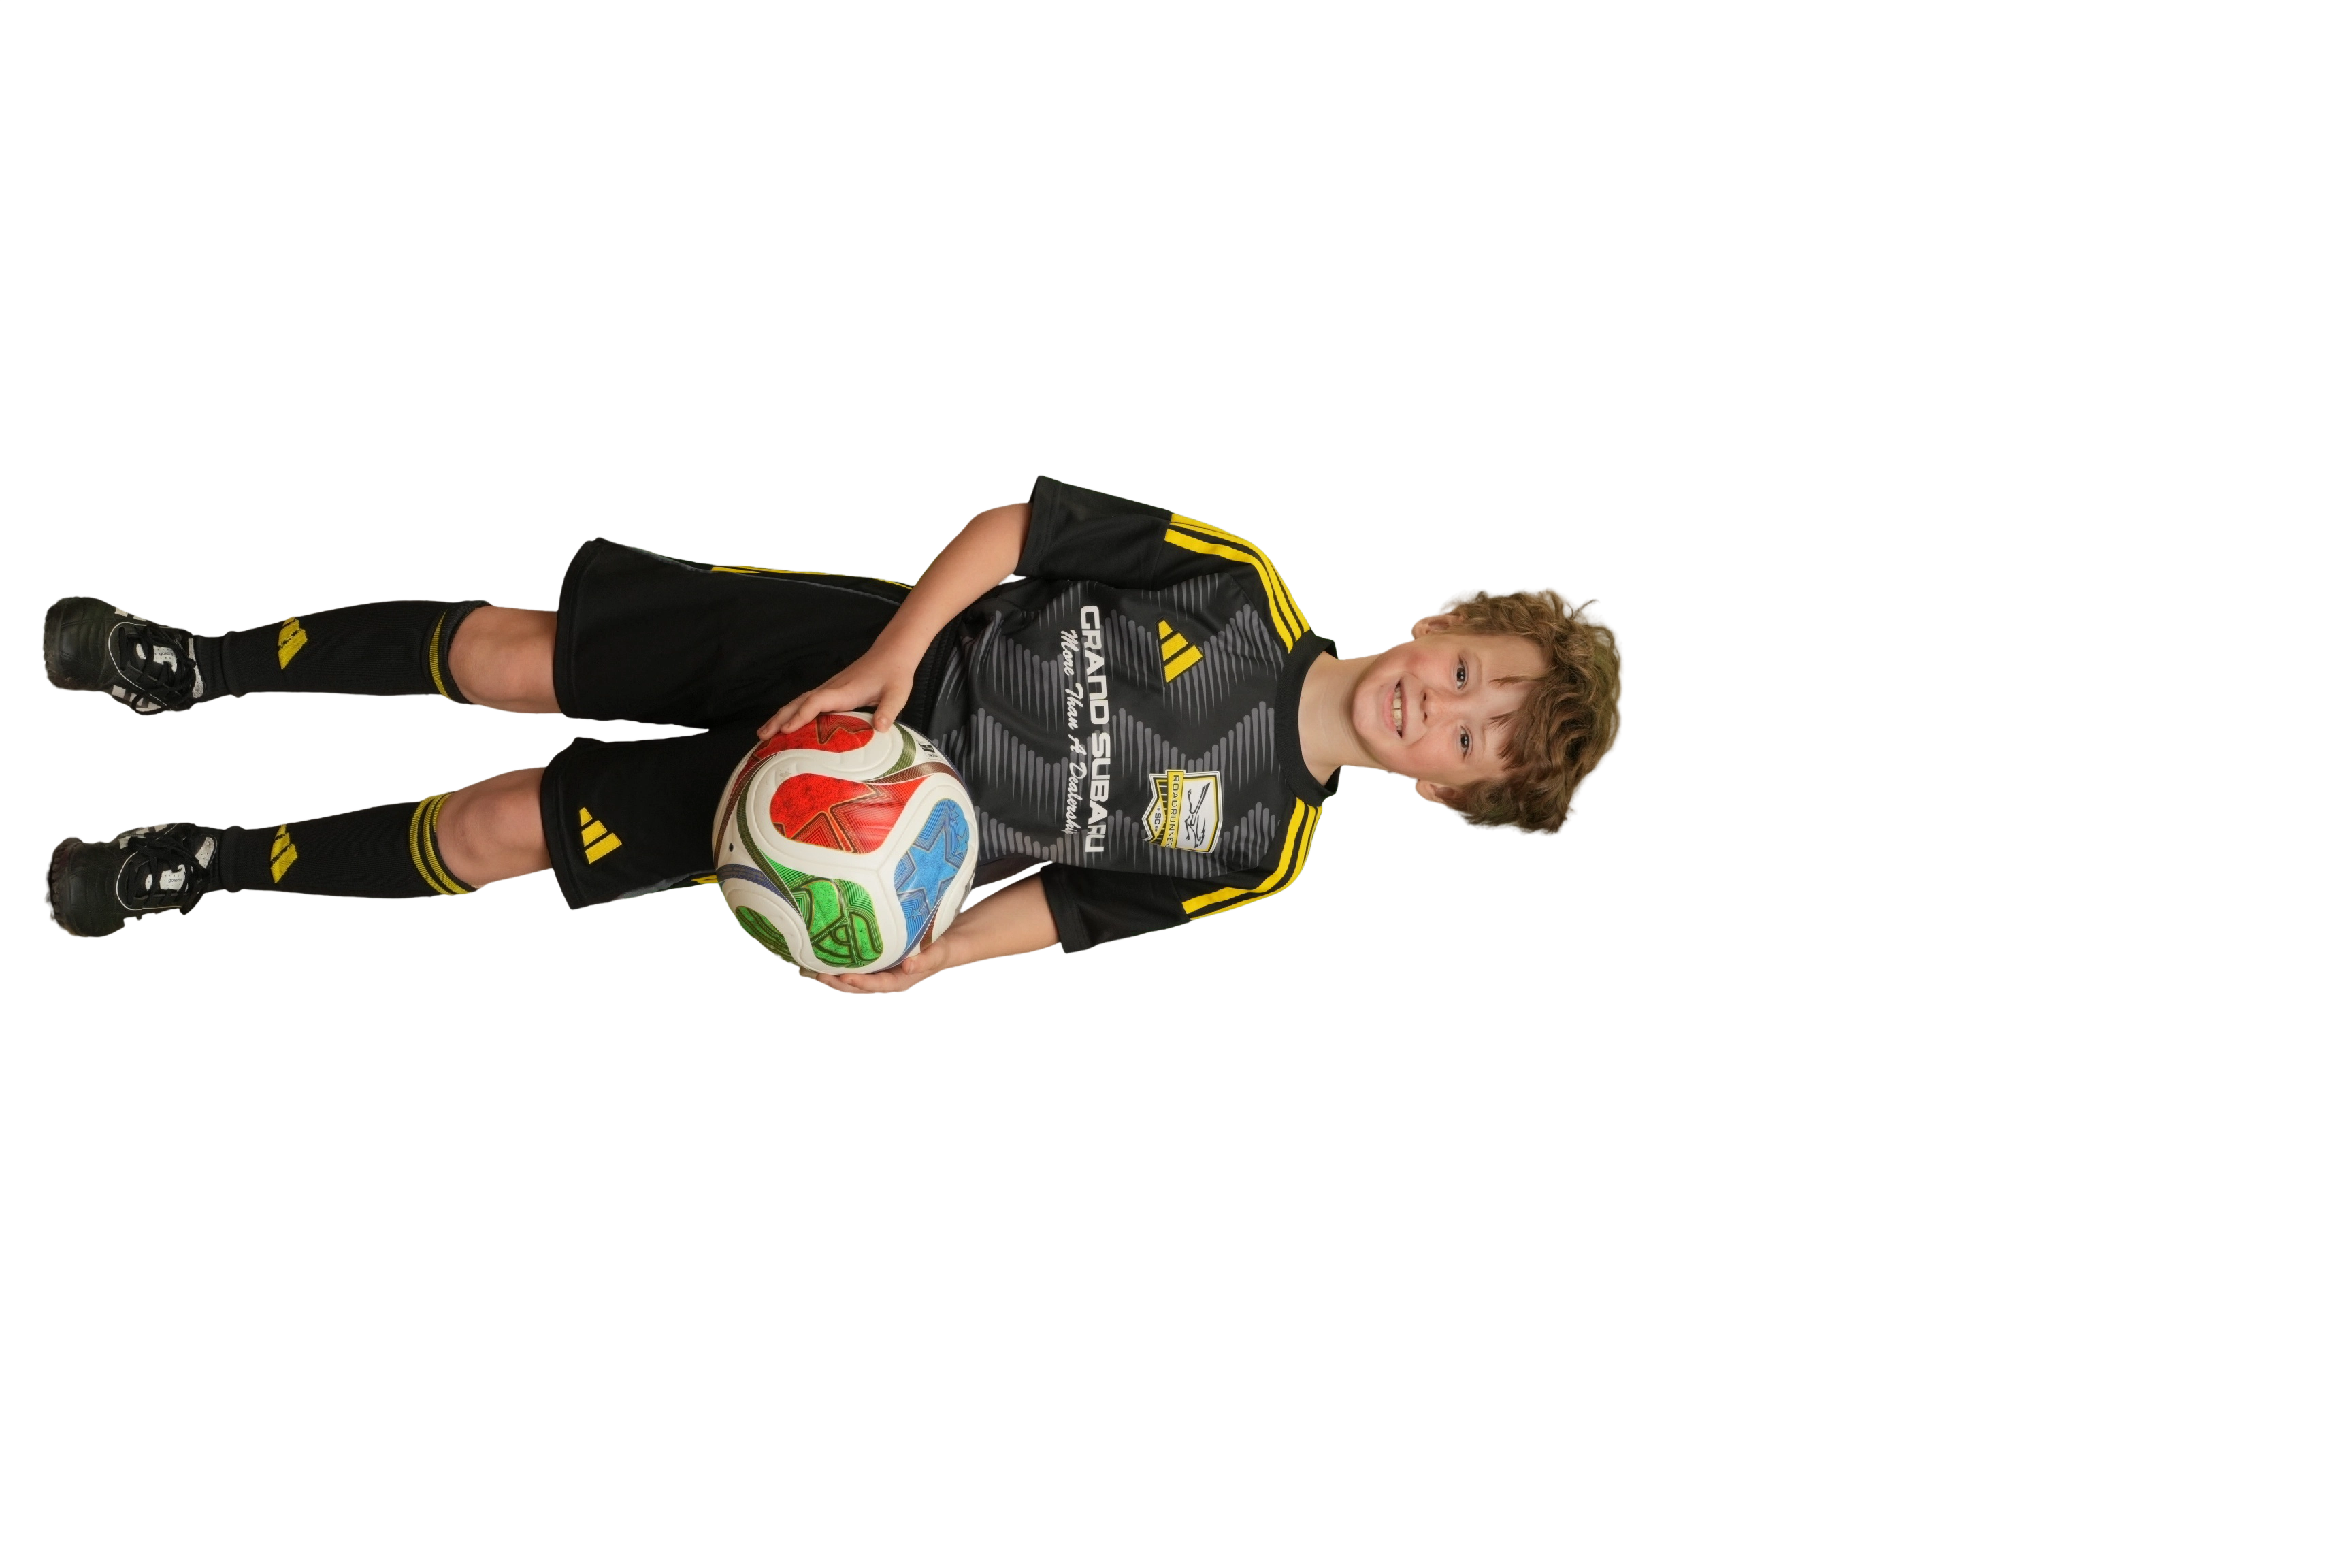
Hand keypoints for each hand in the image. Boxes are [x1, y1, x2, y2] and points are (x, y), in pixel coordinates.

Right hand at [759, 645, 917, 740]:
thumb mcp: (898, 693)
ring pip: (799, 702)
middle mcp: (832, 689)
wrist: (891, 654)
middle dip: (779, 718)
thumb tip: (880, 729)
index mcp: (845, 690)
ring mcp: (829, 689)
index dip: (801, 715)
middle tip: (762, 736)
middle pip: (799, 702)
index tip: (787, 729)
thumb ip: (889, 710)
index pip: (817, 702)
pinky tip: (786, 725)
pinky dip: (792, 713)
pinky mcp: (831, 691)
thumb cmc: (894, 673)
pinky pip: (807, 703)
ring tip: (764, 734)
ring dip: (781, 716)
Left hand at [804, 934, 958, 994]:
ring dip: (833, 975)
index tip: (845, 977)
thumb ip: (924, 960)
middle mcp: (885, 979)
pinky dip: (838, 963)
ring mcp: (877, 972)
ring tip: (812, 968)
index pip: (876, 986)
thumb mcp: (936, 953)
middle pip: (857, 986)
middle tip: (819, 974)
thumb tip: (908, 966)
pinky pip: (854, 966)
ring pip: (852, 978)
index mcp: (899, 982)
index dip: (860, 983)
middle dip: (838, 982)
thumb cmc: (941, 949)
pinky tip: (822, 956)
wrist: (943, 944)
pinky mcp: (873, 962)